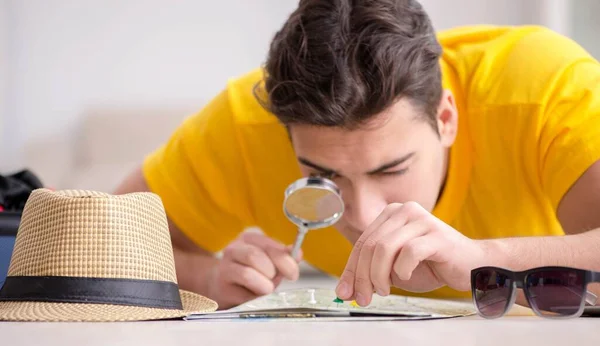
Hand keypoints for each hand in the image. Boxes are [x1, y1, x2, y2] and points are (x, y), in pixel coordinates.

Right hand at [208, 231, 301, 308]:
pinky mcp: (221, 282)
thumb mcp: (271, 265)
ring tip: (266, 288)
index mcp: (250, 238)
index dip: (285, 260)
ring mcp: (225, 264)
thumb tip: (298, 253)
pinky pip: (240, 290)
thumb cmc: (252, 276)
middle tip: (276, 282)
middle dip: (272, 272)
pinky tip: (254, 295)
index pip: (270, 245)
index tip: (292, 274)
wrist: (224, 288)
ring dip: (262, 283)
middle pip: (256, 256)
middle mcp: (235, 247)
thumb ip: (284, 259)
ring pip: (246, 272)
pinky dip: (252, 293)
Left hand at [335, 202, 486, 306]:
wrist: (473, 266)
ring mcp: (421, 219)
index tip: (345, 292)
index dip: (350, 269)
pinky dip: (402, 270)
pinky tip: (405, 277)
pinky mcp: (436, 234)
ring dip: (378, 275)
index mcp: (392, 214)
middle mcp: (404, 210)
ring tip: (384, 290)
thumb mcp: (395, 268)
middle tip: (363, 297)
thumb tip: (346, 289)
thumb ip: (372, 272)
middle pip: (370, 245)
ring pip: (384, 248)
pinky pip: (408, 252)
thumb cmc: (434, 265)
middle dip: (361, 276)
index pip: (362, 242)